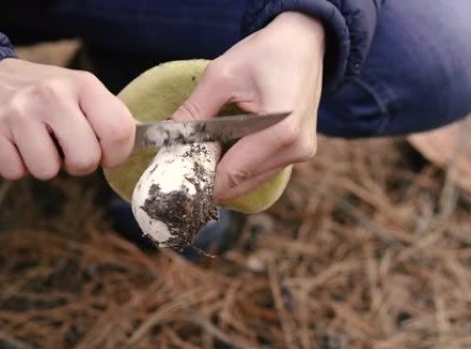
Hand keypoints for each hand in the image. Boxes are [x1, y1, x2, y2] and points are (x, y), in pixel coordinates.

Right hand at [0, 59, 135, 179]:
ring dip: (45, 166)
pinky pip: (14, 172)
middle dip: (79, 165)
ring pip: (47, 171)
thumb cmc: (47, 95)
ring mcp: (19, 111)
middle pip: (85, 159)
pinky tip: (15, 144)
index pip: (119, 131)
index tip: (105, 154)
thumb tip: (134, 149)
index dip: (116, 155)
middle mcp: (52, 94)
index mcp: (83, 84)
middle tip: (67, 150)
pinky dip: (17, 166)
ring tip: (39, 144)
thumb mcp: (82, 92)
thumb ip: (109, 118)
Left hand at [172, 12, 324, 200]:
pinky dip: (240, 166)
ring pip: (250, 182)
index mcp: (280, 130)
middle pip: (240, 184)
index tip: (173, 179)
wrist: (304, 42)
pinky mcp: (300, 152)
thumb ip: (194, 111)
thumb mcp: (222, 76)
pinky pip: (261, 171)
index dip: (199, 180)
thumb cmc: (265, 53)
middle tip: (180, 169)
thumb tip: (165, 139)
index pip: (231, 174)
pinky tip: (223, 151)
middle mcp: (295, 148)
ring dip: (224, 174)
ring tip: (201, 156)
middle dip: (209, 180)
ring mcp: (300, 153)